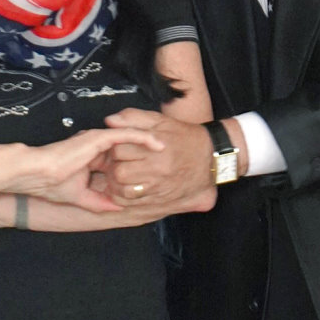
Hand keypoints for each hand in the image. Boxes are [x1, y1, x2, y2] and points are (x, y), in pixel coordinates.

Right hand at [0, 126, 163, 204]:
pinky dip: (142, 138)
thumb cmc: (52, 184)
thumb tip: (117, 207)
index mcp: (92, 159)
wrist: (38, 174)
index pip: (120, 159)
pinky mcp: (98, 138)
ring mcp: (97, 141)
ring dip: (150, 141)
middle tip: (171, 157)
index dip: (138, 164)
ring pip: (130, 137)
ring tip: (169, 147)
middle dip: (148, 151)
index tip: (155, 172)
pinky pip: (126, 135)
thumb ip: (99, 201)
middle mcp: (97, 148)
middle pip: (128, 146)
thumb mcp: (81, 196)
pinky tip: (158, 143)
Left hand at [102, 109, 217, 212]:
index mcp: (155, 147)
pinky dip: (123, 196)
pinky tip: (125, 187)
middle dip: (113, 166)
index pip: (119, 150)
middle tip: (115, 162)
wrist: (210, 158)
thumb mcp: (161, 121)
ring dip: (115, 183)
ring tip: (119, 175)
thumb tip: (110, 120)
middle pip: (119, 171)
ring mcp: (158, 185)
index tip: (116, 146)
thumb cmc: (183, 137)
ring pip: (123, 189)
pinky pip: (133, 202)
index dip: (113, 148)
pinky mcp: (160, 198)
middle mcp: (157, 168)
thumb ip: (134, 117)